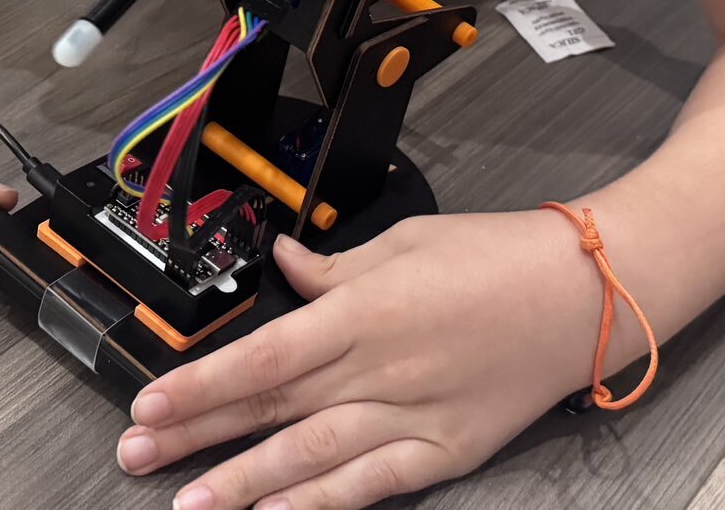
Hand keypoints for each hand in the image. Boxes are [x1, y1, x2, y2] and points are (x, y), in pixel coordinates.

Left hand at [115, 211, 607, 509]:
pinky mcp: (446, 451)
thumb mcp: (405, 241)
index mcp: (365, 310)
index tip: (150, 400)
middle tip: (138, 452)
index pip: (264, 356)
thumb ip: (335, 268)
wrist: (586, 294)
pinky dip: (322, 505)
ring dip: (245, 484)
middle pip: (273, 409)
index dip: (201, 382)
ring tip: (189, 505)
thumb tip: (286, 265)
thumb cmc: (498, 257)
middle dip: (199, 433)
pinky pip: (373, 485)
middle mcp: (382, 369)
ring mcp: (414, 417)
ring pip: (312, 457)